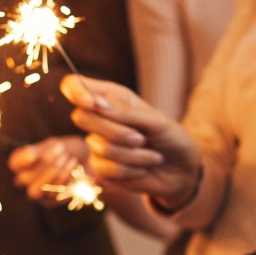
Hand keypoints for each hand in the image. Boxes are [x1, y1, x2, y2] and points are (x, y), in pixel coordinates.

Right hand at [8, 136, 89, 206]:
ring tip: (70, 159)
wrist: (88, 161)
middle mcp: (25, 179)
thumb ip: (40, 150)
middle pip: (24, 179)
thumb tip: (30, 155)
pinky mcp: (49, 202)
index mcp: (23, 162)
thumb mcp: (54, 145)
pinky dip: (65, 181)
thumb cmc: (67, 150)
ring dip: (54, 175)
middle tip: (62, 151)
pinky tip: (74, 168)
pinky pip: (52, 196)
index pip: (14, 164)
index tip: (34, 154)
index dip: (22, 161)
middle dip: (44, 165)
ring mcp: (37, 192)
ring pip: (35, 191)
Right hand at [62, 74, 203, 210]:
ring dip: (133, 154)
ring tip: (153, 155)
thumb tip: (96, 105)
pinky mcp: (101, 168)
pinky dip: (132, 169)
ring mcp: (97, 144)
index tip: (93, 103)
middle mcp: (99, 118)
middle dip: (115, 131)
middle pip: (80, 117)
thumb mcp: (155, 120)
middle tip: (141, 138)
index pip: (73, 85)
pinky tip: (145, 168)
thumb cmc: (170, 137)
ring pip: (100, 147)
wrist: (182, 169)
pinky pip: (107, 168)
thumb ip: (125, 112)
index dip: (76, 92)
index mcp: (110, 97)